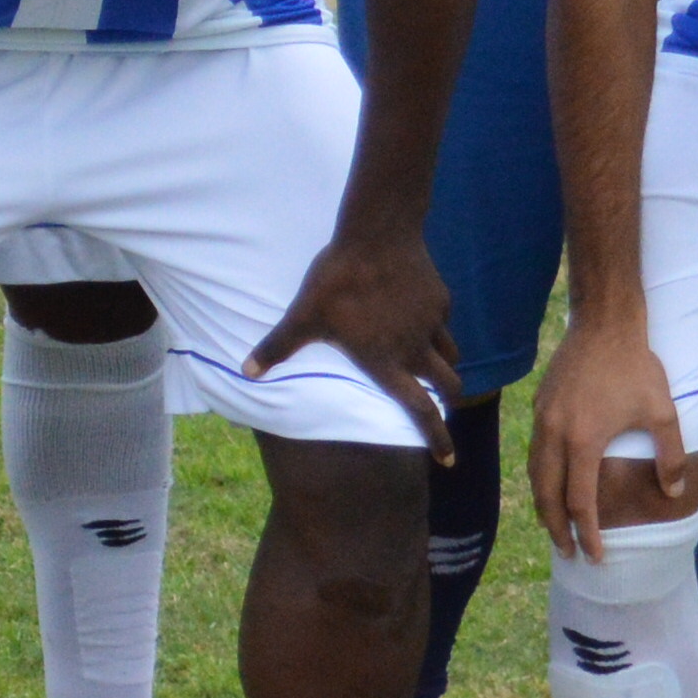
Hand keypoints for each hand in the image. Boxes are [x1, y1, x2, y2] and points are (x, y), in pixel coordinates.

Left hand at [250, 225, 457, 450]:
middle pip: (448, 386)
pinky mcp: (440, 300)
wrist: (377, 236)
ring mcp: (432, 324)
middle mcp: (415, 349)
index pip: (420, 410)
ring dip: (445, 365)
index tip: (449, 461)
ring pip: (451, 354)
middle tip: (443, 405)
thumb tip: (246, 373)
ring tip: (434, 366)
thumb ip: (278, 347)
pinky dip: (436, 328)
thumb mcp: (303, 316)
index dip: (437, 438)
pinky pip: (443, 322)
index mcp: (386, 361)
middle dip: (448, 399)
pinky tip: (420, 318)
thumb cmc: (337, 280)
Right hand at [525, 310, 697, 557]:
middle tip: (567, 551)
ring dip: (543, 503)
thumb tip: (672, 493)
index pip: (580, 500)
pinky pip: (534, 452)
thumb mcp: (662, 413)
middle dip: (556, 527)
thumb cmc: (636, 368)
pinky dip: (540, 476)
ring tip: (554, 525)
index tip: (594, 555)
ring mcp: (542, 419)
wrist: (604, 325)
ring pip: (535, 473)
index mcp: (583, 441)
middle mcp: (555, 434)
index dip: (587, 532)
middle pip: (546, 493)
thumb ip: (670, 457)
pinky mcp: (540, 406)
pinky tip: (551, 483)